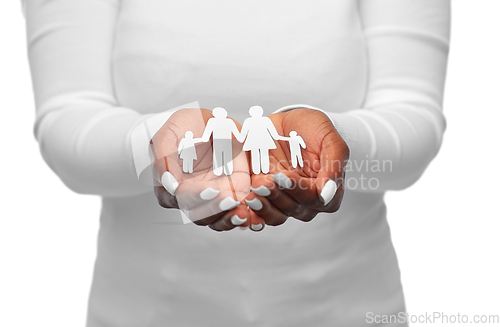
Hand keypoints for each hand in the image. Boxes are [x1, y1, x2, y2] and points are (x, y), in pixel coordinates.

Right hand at [150, 109, 262, 230]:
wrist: (210, 122)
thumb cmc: (186, 127)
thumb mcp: (169, 134)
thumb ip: (164, 158)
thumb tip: (170, 185)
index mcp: (172, 185)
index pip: (181, 198)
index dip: (196, 196)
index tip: (211, 190)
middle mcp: (192, 196)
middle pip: (199, 215)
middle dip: (215, 208)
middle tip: (229, 199)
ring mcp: (213, 198)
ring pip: (217, 220)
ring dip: (229, 218)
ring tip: (241, 212)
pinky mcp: (232, 195)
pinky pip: (235, 213)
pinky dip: (242, 216)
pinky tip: (250, 214)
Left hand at [244, 109, 348, 225]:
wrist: (289, 124)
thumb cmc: (315, 131)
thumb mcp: (331, 141)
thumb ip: (334, 166)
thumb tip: (327, 195)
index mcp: (327, 193)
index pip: (314, 199)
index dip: (297, 189)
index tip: (283, 176)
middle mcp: (306, 203)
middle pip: (293, 208)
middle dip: (277, 195)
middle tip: (262, 182)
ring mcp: (284, 201)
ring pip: (276, 215)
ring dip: (263, 205)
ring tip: (252, 190)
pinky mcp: (265, 198)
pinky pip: (259, 214)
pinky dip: (252, 213)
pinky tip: (244, 203)